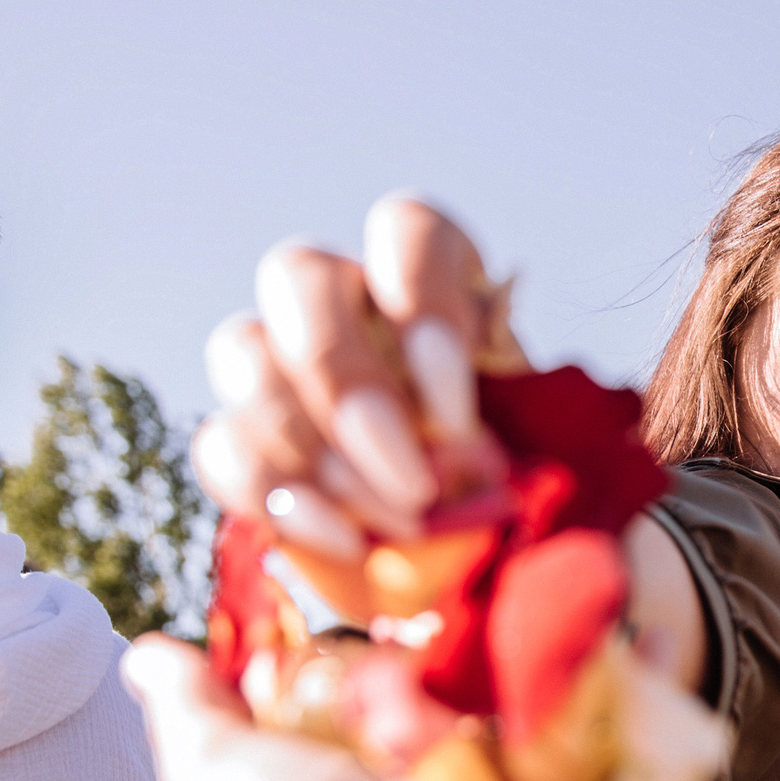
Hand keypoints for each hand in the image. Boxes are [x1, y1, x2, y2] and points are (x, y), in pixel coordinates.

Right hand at [192, 196, 526, 555]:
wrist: (483, 550)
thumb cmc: (533, 481)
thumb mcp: (560, 449)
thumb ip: (552, 435)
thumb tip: (540, 455)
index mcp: (430, 278)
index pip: (405, 230)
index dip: (423, 308)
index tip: (461, 418)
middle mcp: (346, 302)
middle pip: (298, 277)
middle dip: (347, 388)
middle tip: (415, 486)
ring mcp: (281, 367)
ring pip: (239, 351)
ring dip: (307, 447)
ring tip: (390, 523)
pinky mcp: (246, 443)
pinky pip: (219, 445)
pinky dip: (273, 497)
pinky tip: (345, 540)